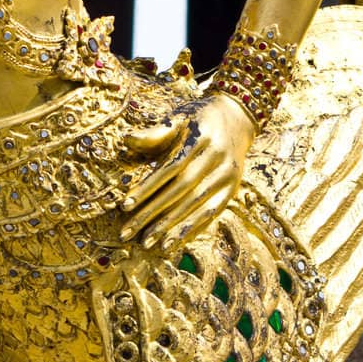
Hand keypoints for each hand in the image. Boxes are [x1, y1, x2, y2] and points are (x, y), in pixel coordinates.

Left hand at [119, 92, 256, 250]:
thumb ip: (156, 132)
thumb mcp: (179, 117)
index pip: (170, 168)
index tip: (124, 205)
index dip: (147, 187)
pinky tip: (173, 242)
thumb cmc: (199, 117)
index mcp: (201, 137)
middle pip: (181, 191)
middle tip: (127, 232)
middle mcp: (217, 158)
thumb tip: (127, 139)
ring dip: (170, 227)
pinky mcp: (232, 189)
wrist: (238, 117)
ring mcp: (227, 175)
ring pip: (196, 206)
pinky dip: (191, 229)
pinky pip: (211, 213)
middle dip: (153, 213)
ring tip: (147, 244)